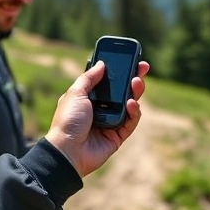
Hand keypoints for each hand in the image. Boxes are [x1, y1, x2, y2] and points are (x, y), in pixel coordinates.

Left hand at [45, 60, 149, 177]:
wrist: (67, 150)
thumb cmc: (68, 120)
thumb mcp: (76, 93)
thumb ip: (89, 77)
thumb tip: (102, 64)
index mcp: (89, 97)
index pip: (107, 80)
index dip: (118, 70)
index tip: (129, 59)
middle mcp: (100, 108)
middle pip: (121, 91)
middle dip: (133, 78)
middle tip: (142, 67)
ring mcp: (110, 122)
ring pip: (129, 104)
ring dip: (135, 92)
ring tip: (136, 82)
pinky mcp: (117, 136)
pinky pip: (131, 122)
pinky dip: (134, 112)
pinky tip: (132, 103)